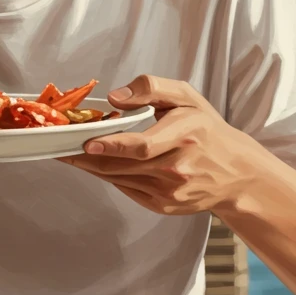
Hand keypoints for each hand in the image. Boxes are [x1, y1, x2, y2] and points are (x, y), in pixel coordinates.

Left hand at [60, 75, 271, 214]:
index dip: (111, 145)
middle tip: (59, 146)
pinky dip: (108, 175)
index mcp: (184, 136)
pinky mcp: (163, 206)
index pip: (141, 146)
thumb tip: (115, 97)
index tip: (86, 142)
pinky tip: (95, 163)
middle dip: (85, 157)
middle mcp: (176, 168)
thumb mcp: (187, 97)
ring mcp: (169, 192)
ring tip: (68, 153)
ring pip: (118, 178)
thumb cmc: (206, 130)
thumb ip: (151, 88)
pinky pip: (126, 188)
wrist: (236, 174)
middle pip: (121, 166)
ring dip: (90, 167)